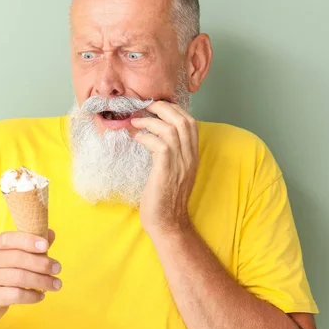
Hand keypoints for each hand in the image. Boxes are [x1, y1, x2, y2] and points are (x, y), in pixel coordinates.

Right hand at [0, 229, 61, 326]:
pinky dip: (32, 295)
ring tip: (56, 284)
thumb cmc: (1, 274)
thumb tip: (51, 233)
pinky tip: (41, 295)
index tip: (46, 246)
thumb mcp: (12, 256)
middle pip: (18, 258)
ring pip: (20, 277)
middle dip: (42, 263)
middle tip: (58, 268)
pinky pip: (16, 295)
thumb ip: (30, 245)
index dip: (29, 241)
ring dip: (42, 281)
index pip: (11, 239)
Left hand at [131, 101, 198, 233]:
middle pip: (184, 120)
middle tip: (145, 106)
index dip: (174, 110)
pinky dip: (146, 136)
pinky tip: (136, 138)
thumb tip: (153, 136)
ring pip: (172, 128)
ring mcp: (181, 163)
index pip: (191, 123)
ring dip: (150, 120)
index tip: (156, 106)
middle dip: (163, 107)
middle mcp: (190, 157)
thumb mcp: (172, 172)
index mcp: (192, 156)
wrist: (168, 223)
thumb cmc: (164, 199)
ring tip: (135, 121)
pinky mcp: (167, 170)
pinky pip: (159, 144)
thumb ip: (169, 154)